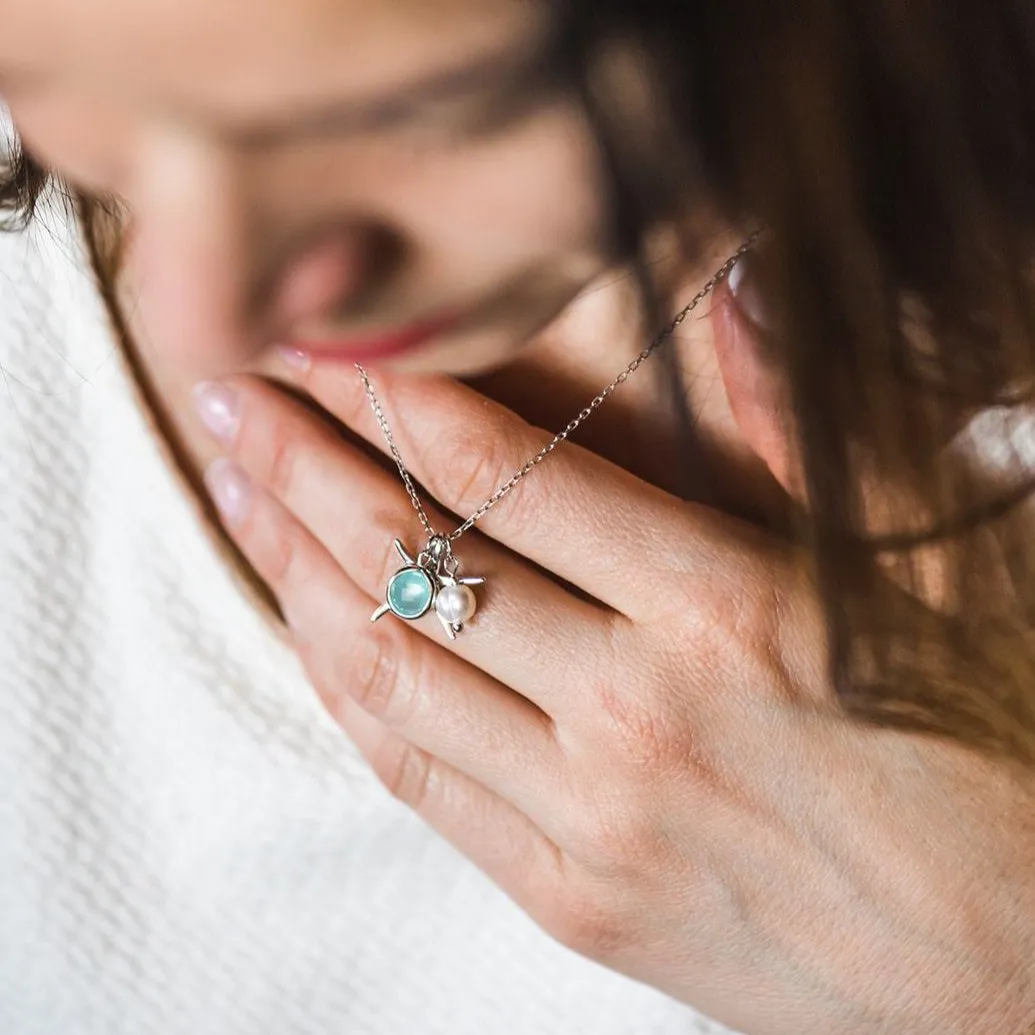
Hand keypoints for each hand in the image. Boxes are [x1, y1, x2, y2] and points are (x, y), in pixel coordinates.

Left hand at [193, 362, 1034, 1034]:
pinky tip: (304, 627)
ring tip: (237, 493)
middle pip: (418, 563)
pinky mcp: (571, 899)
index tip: (332, 351)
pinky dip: (349, 690)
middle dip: (304, 463)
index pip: (512, 480)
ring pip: (390, 670)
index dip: (403, 401)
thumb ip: (801, 430)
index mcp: (728, 617)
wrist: (1013, 964)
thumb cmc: (987, 758)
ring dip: (294, 569)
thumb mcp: (919, 573)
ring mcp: (589, 820)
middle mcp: (635, 716)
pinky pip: (419, 776)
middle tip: (229, 397)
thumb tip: (731, 297)